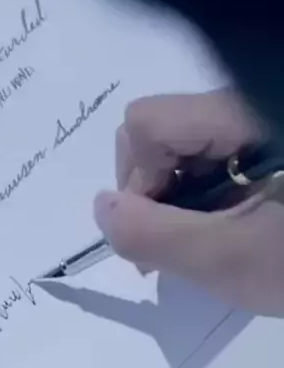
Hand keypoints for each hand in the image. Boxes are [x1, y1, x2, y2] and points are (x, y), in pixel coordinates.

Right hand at [93, 88, 283, 316]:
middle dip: (153, 187)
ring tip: (209, 238)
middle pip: (160, 130)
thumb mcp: (230, 260)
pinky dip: (205, 192)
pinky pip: (212, 155)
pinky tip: (229, 222)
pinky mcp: (266, 140)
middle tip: (176, 240)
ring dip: (178, 195)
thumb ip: (152, 236)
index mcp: (238, 116)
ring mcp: (257, 120)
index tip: (158, 230)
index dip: (137, 177)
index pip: (147, 122)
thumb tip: (101, 208)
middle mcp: (241, 107)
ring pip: (183, 145)